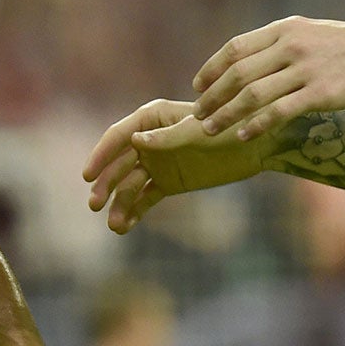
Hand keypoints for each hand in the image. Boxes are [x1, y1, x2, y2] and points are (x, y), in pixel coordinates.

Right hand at [83, 99, 270, 232]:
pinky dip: (134, 211)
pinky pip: (145, 198)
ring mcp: (157, 162)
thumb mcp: (195, 133)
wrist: (257, 147)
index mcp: (151, 118)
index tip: (87, 176)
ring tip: (113, 224)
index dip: (100, 156)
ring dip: (118, 203)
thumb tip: (134, 140)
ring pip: (129, 185)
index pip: (118, 137)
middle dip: (105, 184)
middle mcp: (148, 139)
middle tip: (94, 205)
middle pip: (118, 164)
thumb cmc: (228, 130)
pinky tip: (123, 227)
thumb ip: (165, 139)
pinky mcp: (168, 182)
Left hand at [191, 16, 344, 140]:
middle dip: (212, 96)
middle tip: (197, 115)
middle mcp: (292, 46)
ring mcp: (307, 69)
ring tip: (209, 129)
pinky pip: (279, 112)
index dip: (211, 69)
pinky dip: (255, 125)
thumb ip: (285, 44)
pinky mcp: (323, 93)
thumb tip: (255, 60)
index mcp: (287, 29)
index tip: (198, 87)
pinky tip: (242, 136)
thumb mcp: (316, 33)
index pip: (235, 48)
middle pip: (237, 73)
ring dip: (225, 114)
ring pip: (252, 94)